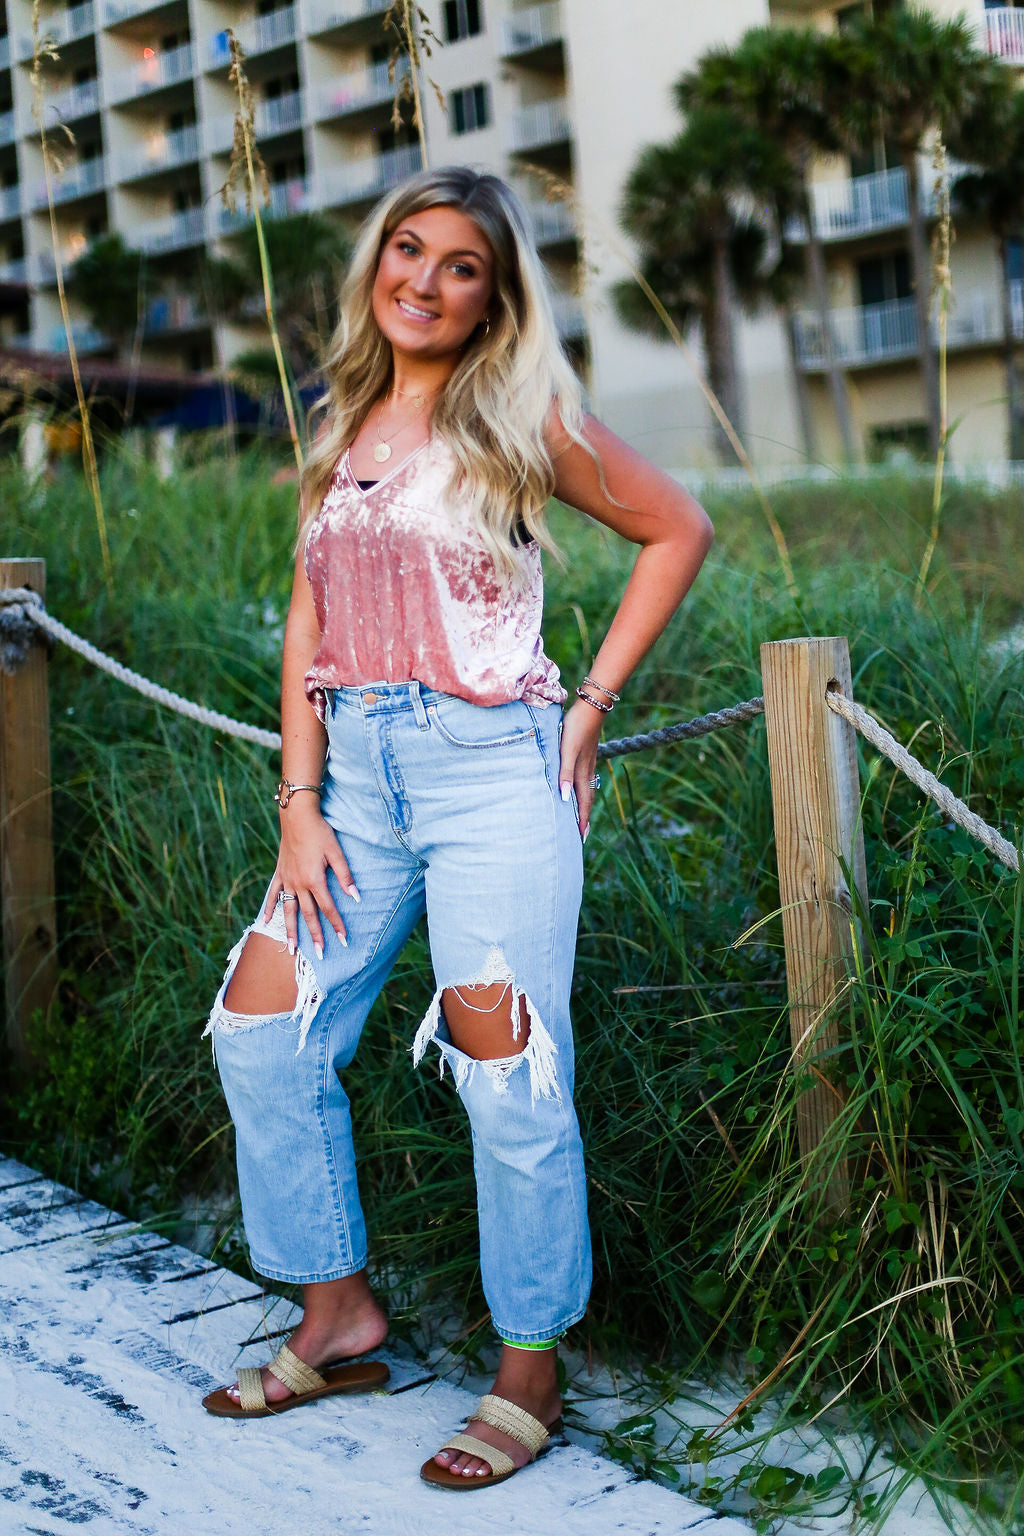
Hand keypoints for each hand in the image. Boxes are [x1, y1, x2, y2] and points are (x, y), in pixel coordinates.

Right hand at [265, 801, 359, 957]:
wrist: (297, 816)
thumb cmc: (320, 832)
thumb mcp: (336, 852)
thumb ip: (345, 876)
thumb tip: (356, 896)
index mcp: (315, 880)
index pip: (328, 908)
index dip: (337, 925)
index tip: (344, 939)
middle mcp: (299, 883)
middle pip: (308, 915)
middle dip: (315, 935)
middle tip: (319, 954)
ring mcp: (287, 879)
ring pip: (288, 910)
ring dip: (289, 930)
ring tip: (290, 949)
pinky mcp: (280, 873)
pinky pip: (273, 894)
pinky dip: (270, 908)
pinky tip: (266, 921)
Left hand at [558, 699, 603, 839]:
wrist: (591, 706)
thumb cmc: (576, 727)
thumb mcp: (567, 750)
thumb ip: (565, 773)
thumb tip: (563, 797)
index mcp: (582, 772)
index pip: (582, 802)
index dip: (581, 820)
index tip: (580, 837)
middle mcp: (587, 770)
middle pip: (587, 799)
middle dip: (584, 817)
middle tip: (582, 834)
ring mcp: (588, 762)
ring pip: (587, 789)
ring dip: (584, 805)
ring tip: (581, 816)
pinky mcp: (586, 754)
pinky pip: (586, 779)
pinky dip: (583, 791)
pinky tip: (579, 788)